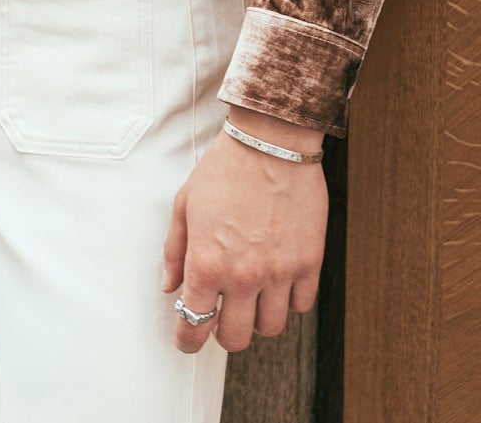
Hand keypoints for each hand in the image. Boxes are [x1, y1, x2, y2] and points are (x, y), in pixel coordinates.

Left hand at [161, 106, 327, 353]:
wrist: (270, 140)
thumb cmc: (225, 167)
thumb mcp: (185, 204)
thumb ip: (175, 251)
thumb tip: (171, 286)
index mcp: (207, 263)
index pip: (194, 326)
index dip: (187, 340)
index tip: (188, 338)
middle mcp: (243, 275)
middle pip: (235, 339)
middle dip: (224, 333)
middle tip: (223, 316)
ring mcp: (279, 271)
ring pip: (271, 327)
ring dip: (259, 317)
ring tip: (254, 294)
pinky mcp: (309, 261)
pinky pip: (302, 304)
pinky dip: (290, 299)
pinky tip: (280, 279)